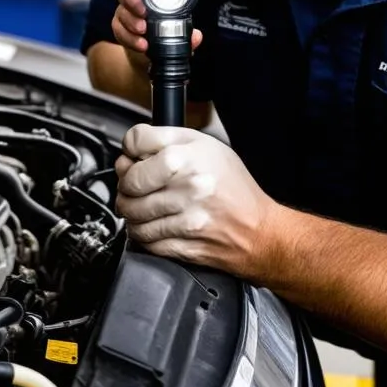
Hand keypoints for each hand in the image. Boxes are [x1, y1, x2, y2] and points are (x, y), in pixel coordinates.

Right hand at [112, 0, 202, 61]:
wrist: (149, 49)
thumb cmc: (164, 28)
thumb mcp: (178, 26)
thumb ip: (187, 30)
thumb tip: (196, 36)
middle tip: (143, 12)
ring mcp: (124, 11)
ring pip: (121, 11)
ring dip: (132, 21)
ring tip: (143, 30)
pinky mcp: (119, 27)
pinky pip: (119, 30)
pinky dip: (130, 38)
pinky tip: (141, 44)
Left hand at [115, 124, 275, 274]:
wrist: (259, 230)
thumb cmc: (233, 186)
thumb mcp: (205, 146)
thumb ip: (165, 140)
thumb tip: (129, 152)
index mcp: (187, 158)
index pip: (133, 144)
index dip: (130, 149)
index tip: (135, 157)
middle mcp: (185, 187)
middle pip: (128, 183)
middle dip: (127, 184)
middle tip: (136, 185)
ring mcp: (183, 219)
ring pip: (131, 215)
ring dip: (132, 211)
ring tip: (145, 205)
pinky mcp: (182, 246)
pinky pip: (144, 240)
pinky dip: (143, 233)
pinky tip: (156, 224)